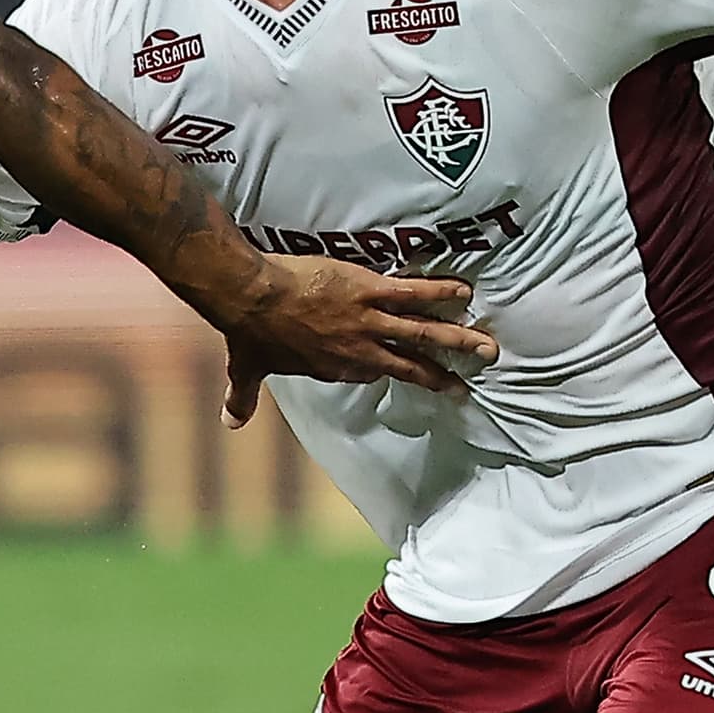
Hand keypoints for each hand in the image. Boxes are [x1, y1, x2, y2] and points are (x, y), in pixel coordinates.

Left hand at [216, 255, 495, 405]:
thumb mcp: (246, 369)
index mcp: (337, 368)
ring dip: (457, 339)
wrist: (252, 298)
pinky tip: (464, 292)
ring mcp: (368, 321)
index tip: (423, 376)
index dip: (399, 372)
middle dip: (446, 371)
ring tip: (486, 346)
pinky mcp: (370, 290)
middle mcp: (360, 350)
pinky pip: (413, 293)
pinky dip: (440, 293)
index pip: (376, 372)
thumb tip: (228, 422)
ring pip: (422, 333)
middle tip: (474, 376)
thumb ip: (242, 397)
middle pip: (412, 362)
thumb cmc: (249, 333)